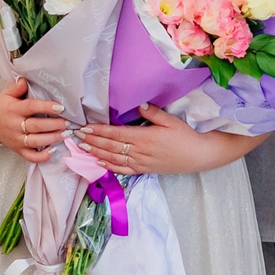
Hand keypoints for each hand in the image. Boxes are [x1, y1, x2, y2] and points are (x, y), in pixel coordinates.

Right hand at [0, 77, 68, 162]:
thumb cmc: (3, 107)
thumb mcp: (7, 94)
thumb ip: (17, 87)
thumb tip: (24, 80)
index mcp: (14, 110)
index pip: (31, 107)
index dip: (46, 107)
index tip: (60, 107)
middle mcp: (15, 126)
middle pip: (36, 126)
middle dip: (53, 125)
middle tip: (67, 123)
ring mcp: (16, 140)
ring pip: (35, 141)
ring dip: (52, 139)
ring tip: (65, 134)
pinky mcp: (18, 150)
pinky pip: (30, 156)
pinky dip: (42, 156)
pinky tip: (53, 150)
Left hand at [74, 106, 239, 176]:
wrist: (198, 156)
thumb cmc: (185, 136)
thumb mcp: (171, 121)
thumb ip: (153, 113)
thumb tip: (138, 105)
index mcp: (144, 138)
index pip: (115, 134)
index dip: (98, 131)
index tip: (84, 127)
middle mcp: (139, 152)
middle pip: (110, 146)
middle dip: (92, 141)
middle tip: (76, 136)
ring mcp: (140, 163)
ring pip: (113, 159)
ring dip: (96, 153)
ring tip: (82, 148)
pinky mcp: (144, 170)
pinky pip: (122, 170)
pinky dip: (109, 167)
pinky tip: (99, 163)